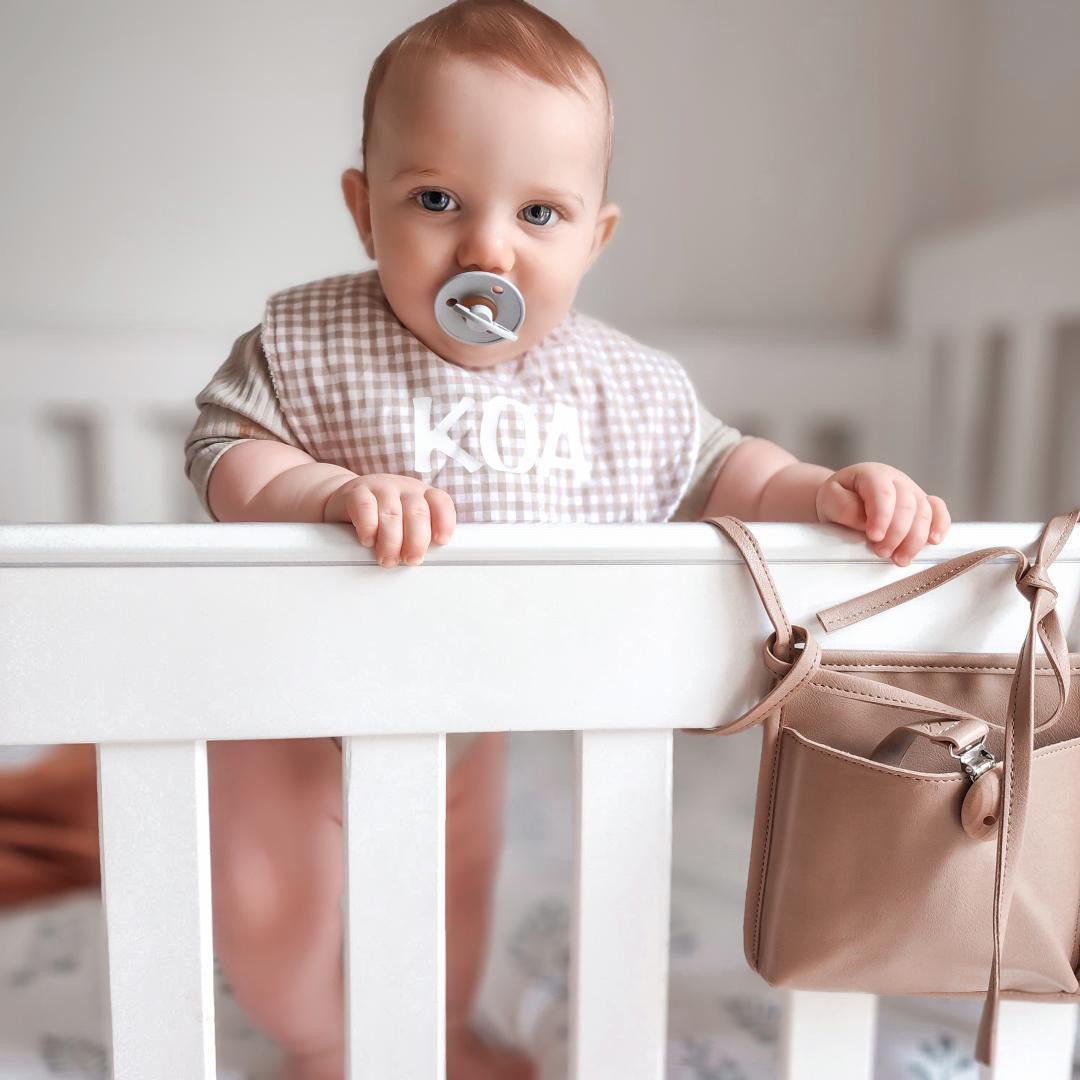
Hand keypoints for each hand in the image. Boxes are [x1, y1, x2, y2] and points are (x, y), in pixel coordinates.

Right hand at [323, 473, 456, 566]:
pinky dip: (368, 527)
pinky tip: (368, 540)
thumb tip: (422, 559)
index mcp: (422, 495)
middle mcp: (405, 488)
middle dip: (416, 541)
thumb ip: (417, 535)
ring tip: (387, 559)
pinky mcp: (357, 491)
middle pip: (418, 512)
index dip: (445, 522)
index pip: (441, 502)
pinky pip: (365, 507)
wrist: (343, 498)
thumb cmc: (380, 515)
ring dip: (391, 542)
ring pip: (392, 514)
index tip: (441, 541)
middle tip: (410, 560)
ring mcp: (382, 486)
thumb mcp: (404, 521)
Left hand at [815, 463, 950, 565]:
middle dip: (896, 534)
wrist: (845, 498)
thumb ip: (844, 507)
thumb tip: (865, 521)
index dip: (881, 516)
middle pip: (907, 506)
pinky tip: (934, 541)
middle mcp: (897, 480)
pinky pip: (939, 510)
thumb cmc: (838, 498)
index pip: (882, 493)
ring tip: (899, 559)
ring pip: (924, 512)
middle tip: (881, 553)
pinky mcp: (924, 504)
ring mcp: (913, 491)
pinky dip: (940, 525)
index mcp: (873, 474)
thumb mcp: (829, 498)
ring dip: (914, 539)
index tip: (874, 537)